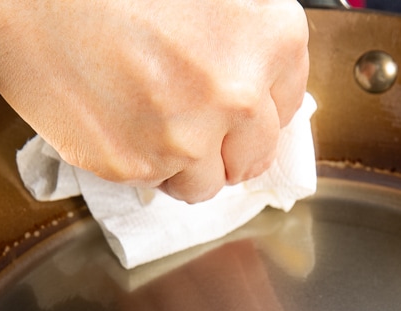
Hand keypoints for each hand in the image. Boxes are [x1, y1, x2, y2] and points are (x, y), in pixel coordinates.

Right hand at [0, 0, 309, 202]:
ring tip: (145, 117)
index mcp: (272, 38)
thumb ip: (245, 40)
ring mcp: (188, 137)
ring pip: (204, 182)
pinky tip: (113, 114)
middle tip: (186, 118)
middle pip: (251, 154)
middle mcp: (239, 94)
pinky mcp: (134, 164)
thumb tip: (257, 90)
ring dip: (182, 164)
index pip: (288, 105)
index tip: (233, 106)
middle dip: (224, 145)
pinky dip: (135, 158)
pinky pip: (152, 182)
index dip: (255, 107)